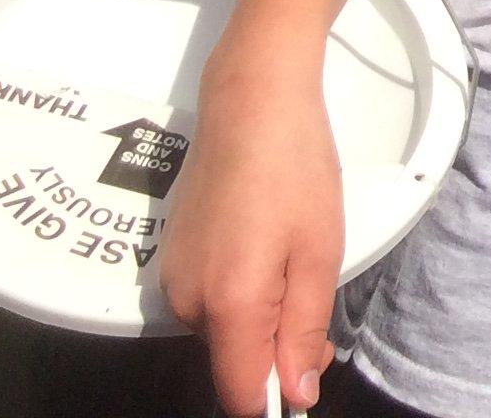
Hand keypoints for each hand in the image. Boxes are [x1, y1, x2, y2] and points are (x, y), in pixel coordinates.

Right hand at [159, 62, 345, 411]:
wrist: (251, 102)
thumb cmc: (296, 169)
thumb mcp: (319, 252)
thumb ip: (304, 330)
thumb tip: (295, 396)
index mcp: (227, 304)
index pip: (240, 393)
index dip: (278, 395)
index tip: (312, 364)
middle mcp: (187, 302)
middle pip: (232, 362)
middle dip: (276, 350)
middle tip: (317, 293)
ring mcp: (173, 279)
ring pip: (222, 331)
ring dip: (260, 317)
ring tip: (293, 256)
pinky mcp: (171, 257)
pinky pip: (208, 301)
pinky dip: (240, 292)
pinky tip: (265, 246)